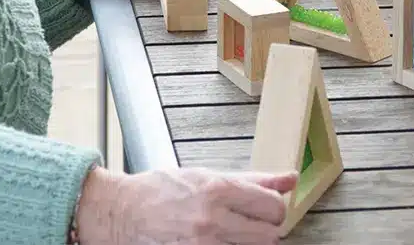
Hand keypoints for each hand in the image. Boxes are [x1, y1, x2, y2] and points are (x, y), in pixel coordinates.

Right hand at [76, 165, 296, 244]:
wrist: (123, 212)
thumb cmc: (163, 190)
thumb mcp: (208, 175)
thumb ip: (254, 179)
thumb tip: (290, 177)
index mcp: (217, 189)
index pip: (272, 206)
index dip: (274, 209)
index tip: (266, 209)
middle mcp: (212, 219)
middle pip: (269, 235)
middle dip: (265, 229)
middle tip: (250, 224)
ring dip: (250, 242)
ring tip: (233, 233)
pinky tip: (221, 241)